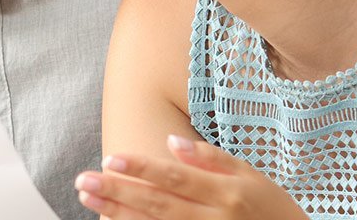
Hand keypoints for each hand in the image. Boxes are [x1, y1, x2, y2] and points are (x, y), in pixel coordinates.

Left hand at [75, 135, 307, 218]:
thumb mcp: (250, 176)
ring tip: (90, 198)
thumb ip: (210, 159)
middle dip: (118, 192)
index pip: (175, 177)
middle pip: (158, 204)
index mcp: (226, 193)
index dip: (142, 168)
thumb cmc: (271, 207)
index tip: (111, 158)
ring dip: (119, 213)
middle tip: (84, 180)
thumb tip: (172, 143)